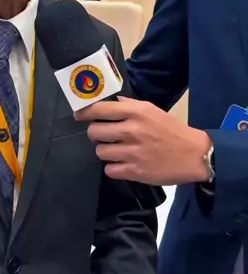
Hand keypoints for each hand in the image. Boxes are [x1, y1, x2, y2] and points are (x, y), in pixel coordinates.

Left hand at [75, 96, 211, 185]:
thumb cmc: (172, 130)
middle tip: (103, 136)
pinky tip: (122, 164)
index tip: (79, 115)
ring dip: (104, 152)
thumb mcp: (152, 110)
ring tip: (115, 151)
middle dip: (96, 134)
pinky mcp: (136, 172)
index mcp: (137, 112)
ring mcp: (133, 152)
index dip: (85, 113)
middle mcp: (132, 130)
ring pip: (100, 152)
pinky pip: (109, 170)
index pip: (100, 109)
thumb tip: (110, 102)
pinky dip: (113, 168)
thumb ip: (130, 106)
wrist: (194, 155)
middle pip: (94, 132)